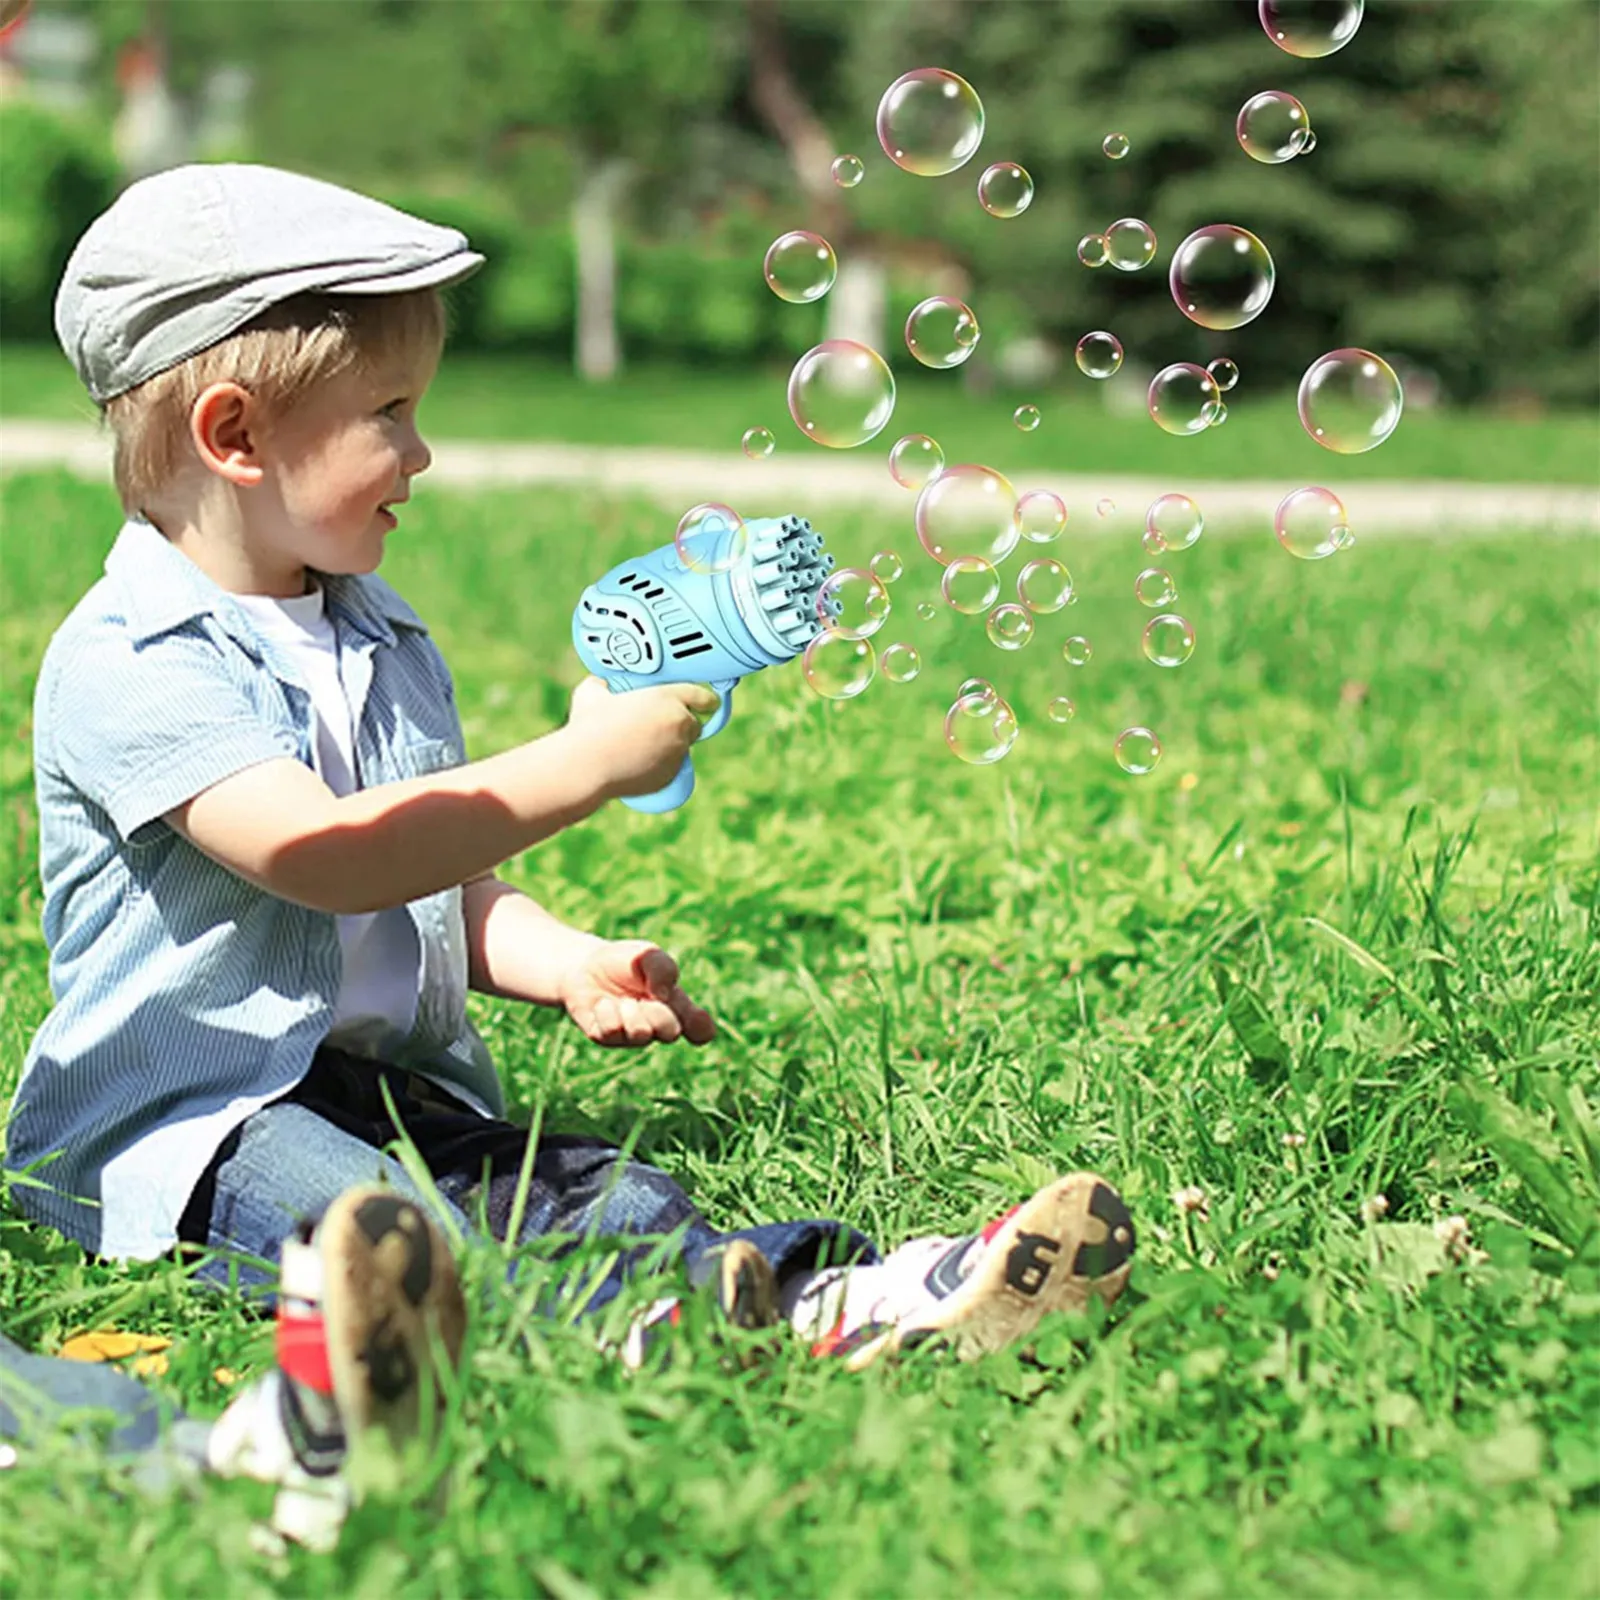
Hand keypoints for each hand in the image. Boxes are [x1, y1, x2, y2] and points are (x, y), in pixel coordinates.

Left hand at [558, 938, 715, 1047]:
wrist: (585, 966)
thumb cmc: (625, 961)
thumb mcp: (647, 955)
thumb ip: (662, 969)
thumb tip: (663, 995)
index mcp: (677, 1008)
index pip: (701, 1030)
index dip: (701, 1028)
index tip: (696, 1017)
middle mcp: (658, 1027)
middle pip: (670, 1033)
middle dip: (658, 1013)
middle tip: (645, 996)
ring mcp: (632, 1037)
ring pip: (640, 1034)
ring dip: (629, 1009)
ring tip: (623, 999)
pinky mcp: (607, 1040)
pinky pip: (611, 1031)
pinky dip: (606, 1011)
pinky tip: (603, 1004)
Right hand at [563, 677, 718, 800]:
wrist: (586, 765)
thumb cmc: (588, 727)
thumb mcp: (591, 694)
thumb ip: (601, 684)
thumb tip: (599, 683)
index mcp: (667, 698)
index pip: (702, 697)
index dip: (707, 700)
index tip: (710, 703)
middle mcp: (679, 724)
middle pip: (694, 725)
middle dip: (683, 725)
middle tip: (660, 725)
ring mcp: (677, 752)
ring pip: (684, 747)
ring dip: (673, 745)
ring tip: (647, 745)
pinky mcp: (670, 775)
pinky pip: (673, 768)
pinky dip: (664, 765)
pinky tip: (645, 762)